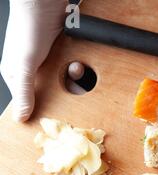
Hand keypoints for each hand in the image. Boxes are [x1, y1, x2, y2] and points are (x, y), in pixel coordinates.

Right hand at [0, 0, 84, 121]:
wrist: (44, 1)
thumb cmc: (28, 28)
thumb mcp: (25, 65)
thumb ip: (24, 91)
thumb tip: (20, 117)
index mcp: (16, 75)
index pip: (30, 100)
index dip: (44, 107)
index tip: (61, 113)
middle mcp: (32, 69)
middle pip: (52, 91)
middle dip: (65, 87)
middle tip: (71, 80)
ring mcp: (48, 60)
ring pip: (65, 79)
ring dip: (74, 74)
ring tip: (75, 66)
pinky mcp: (62, 51)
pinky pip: (73, 64)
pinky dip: (78, 62)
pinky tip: (78, 59)